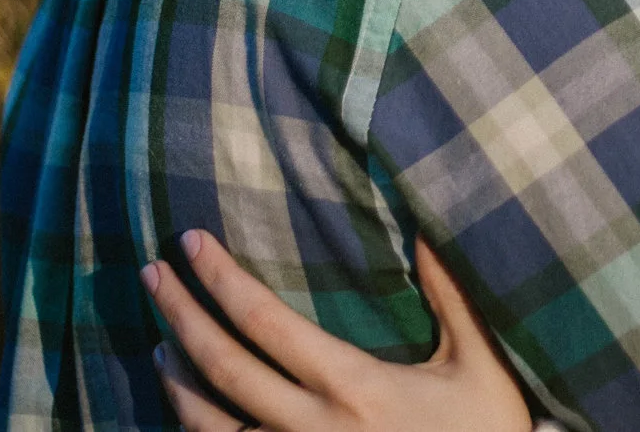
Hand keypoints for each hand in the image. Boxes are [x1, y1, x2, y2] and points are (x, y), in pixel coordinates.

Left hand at [141, 229, 534, 431]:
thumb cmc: (486, 431)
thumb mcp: (477, 362)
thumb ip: (451, 295)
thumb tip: (427, 228)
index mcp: (354, 385)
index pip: (267, 323)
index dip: (222, 279)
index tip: (194, 242)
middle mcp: (314, 428)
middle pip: (224, 367)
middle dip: (181, 314)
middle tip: (152, 273)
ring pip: (211, 427)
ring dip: (177, 382)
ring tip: (160, 344)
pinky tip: (190, 411)